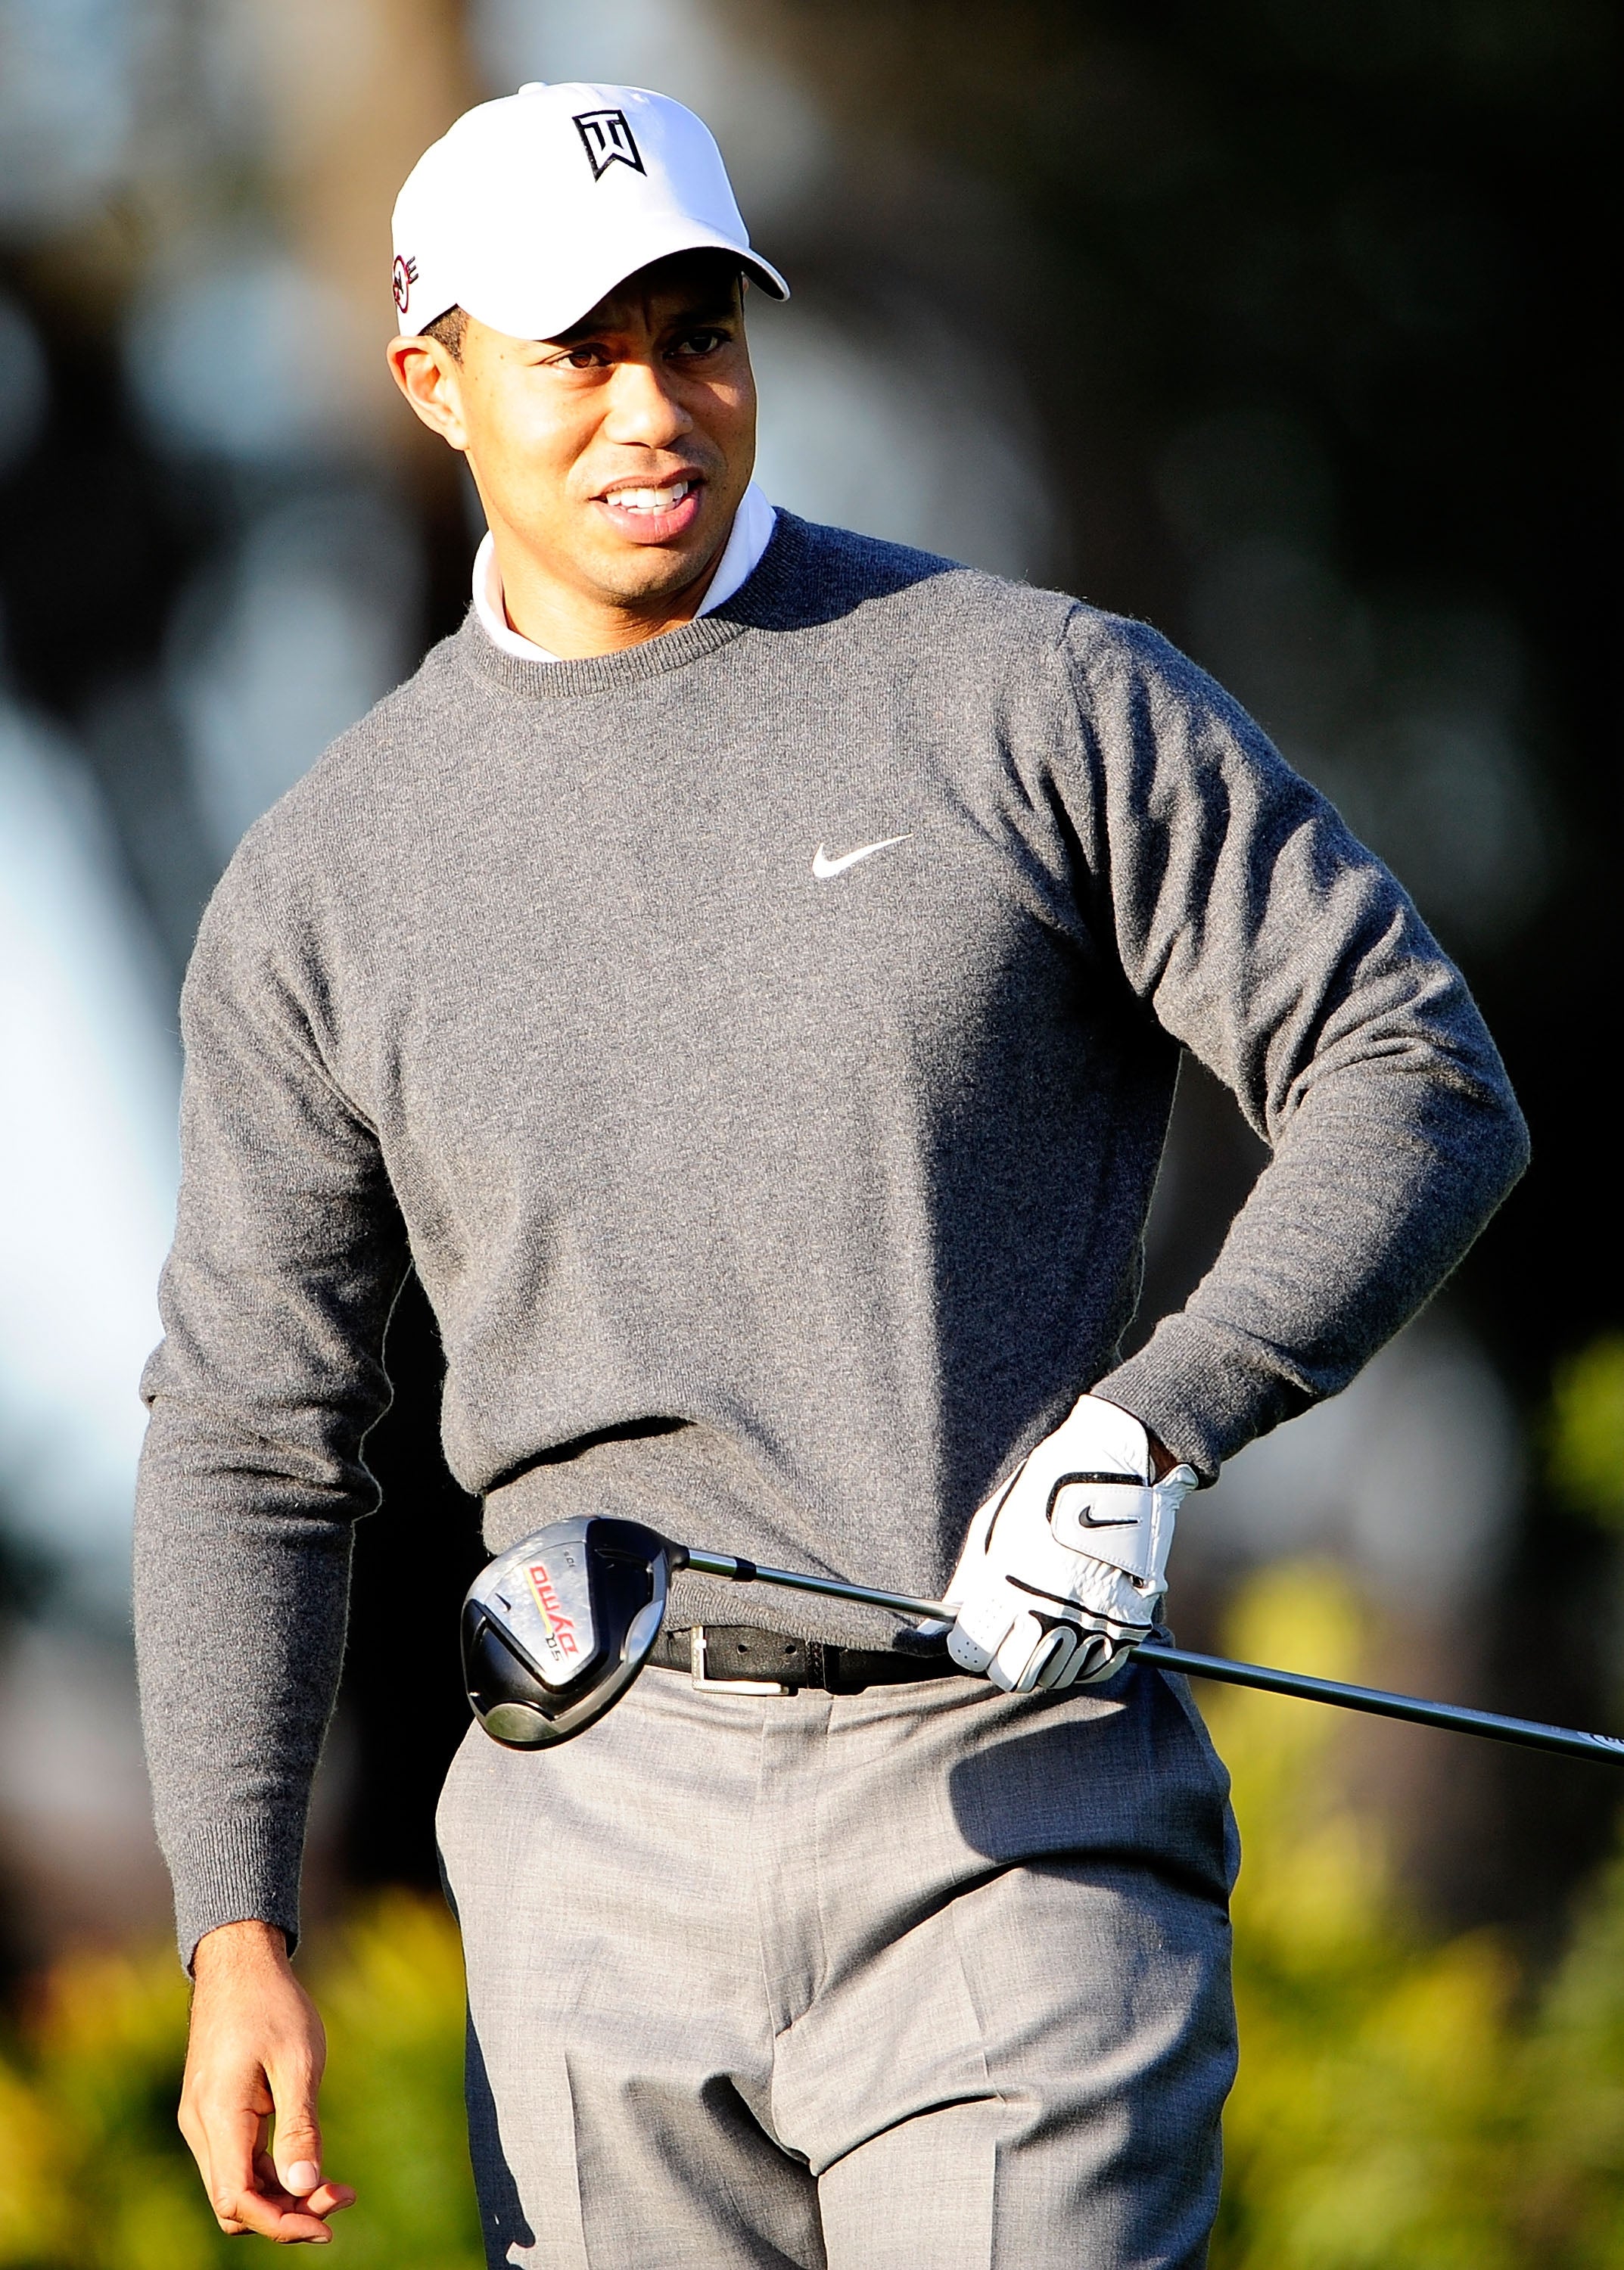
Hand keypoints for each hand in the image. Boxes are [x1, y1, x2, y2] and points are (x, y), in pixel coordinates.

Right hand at [179, 1920, 355, 2243]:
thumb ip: (300, 2126)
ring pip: (236, 2186)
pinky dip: (272, 2172)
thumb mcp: (299, 2061)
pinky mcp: (214, 2113)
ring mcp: (204, 2121)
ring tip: (336, 2186)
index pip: (237, 2199)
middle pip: (235, 2202)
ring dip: (281, 2195)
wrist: (239, 1961)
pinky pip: (239, 2161)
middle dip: (286, 2214)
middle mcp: (200, 2126)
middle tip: (341, 2198)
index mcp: (218, 2114)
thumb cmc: (272, 2003)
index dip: (280, 2223)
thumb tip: (305, 2188)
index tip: (327, 2221)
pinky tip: (309, 2163)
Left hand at [942, 1395, 1196, 1692]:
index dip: (970, 1647)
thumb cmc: (1040, 1493)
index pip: (974, 1654)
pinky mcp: (1131, 1623)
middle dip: (1004, 1661)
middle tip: (1009, 1636)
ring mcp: (1095, 1620)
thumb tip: (933, 1632)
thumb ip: (966, 1587)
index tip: (975, 1635)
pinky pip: (1096, 1667)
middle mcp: (1054, 1609)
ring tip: (1046, 1622)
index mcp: (1011, 1584)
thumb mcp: (991, 1531)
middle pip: (1014, 1675)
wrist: (1114, 1465)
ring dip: (1045, 1658)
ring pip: (1056, 1675)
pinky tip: (1076, 1628)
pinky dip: (1082, 1658)